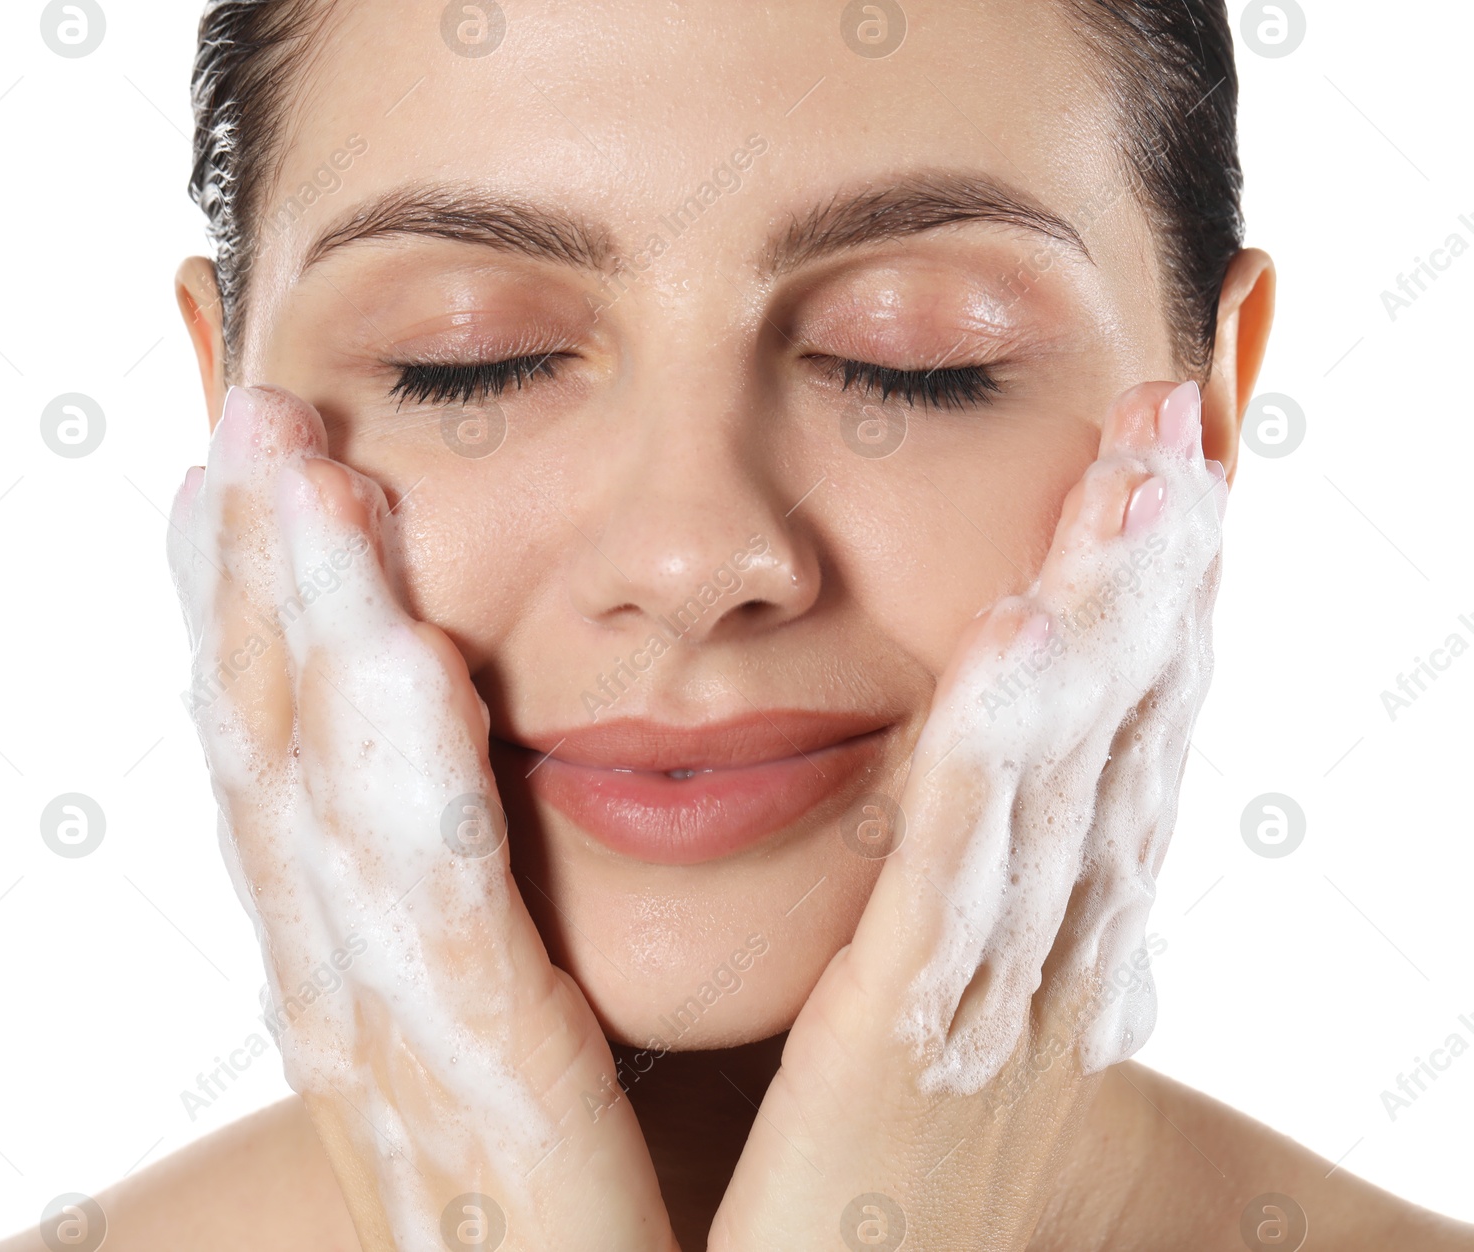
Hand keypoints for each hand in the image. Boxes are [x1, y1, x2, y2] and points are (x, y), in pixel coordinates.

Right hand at [168, 384, 677, 1251]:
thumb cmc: (603, 1199)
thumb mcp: (537, 1028)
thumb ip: (507, 903)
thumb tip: (507, 744)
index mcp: (367, 976)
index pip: (292, 763)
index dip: (258, 609)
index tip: (255, 466)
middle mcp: (350, 1002)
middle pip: (278, 758)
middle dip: (253, 580)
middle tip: (246, 416)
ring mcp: (396, 1062)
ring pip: (323, 811)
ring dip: (296, 630)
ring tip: (288, 474)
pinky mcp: (494, 1115)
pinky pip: (442, 924)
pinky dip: (407, 779)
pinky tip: (411, 647)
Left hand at [708, 380, 1225, 1250]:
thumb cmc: (864, 1173)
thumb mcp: (923, 1007)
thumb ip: (943, 895)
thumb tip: (967, 799)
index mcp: (1046, 932)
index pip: (1112, 729)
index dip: (1150, 592)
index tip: (1165, 458)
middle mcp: (1047, 949)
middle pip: (1120, 723)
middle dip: (1157, 566)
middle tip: (1184, 409)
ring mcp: (987, 990)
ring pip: (1065, 768)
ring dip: (1110, 611)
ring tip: (1145, 469)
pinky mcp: (895, 1037)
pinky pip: (955, 867)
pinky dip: (1000, 743)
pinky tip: (1023, 624)